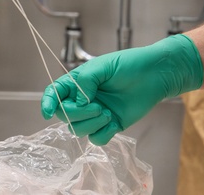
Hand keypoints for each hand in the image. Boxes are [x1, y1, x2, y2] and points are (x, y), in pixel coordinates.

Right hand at [40, 34, 203, 144]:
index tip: (47, 112)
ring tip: (108, 113)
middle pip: (65, 115)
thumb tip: (78, 102)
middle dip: (78, 114)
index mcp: (79, 82)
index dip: (48, 103)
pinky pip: (96, 139)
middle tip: (98, 106)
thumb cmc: (130, 64)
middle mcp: (84, 99)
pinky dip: (103, 133)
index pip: (56, 94)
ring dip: (92, 123)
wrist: (155, 75)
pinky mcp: (110, 125)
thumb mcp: (104, 66)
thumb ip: (86, 82)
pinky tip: (114, 123)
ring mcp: (96, 113)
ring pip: (79, 129)